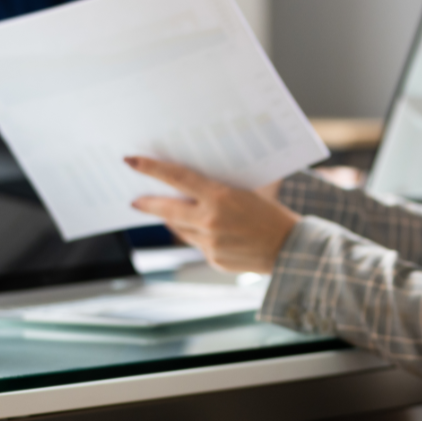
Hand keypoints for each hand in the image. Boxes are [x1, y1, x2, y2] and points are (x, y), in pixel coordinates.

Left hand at [126, 156, 300, 273]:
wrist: (291, 248)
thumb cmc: (272, 213)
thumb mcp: (247, 190)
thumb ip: (219, 187)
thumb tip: (193, 178)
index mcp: (219, 197)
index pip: (176, 177)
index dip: (151, 168)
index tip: (131, 161)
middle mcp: (210, 221)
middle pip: (167, 210)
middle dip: (148, 203)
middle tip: (135, 200)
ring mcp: (210, 243)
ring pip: (181, 229)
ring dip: (174, 220)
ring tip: (169, 213)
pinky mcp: (213, 259)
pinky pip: (198, 244)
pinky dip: (199, 236)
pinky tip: (211, 232)